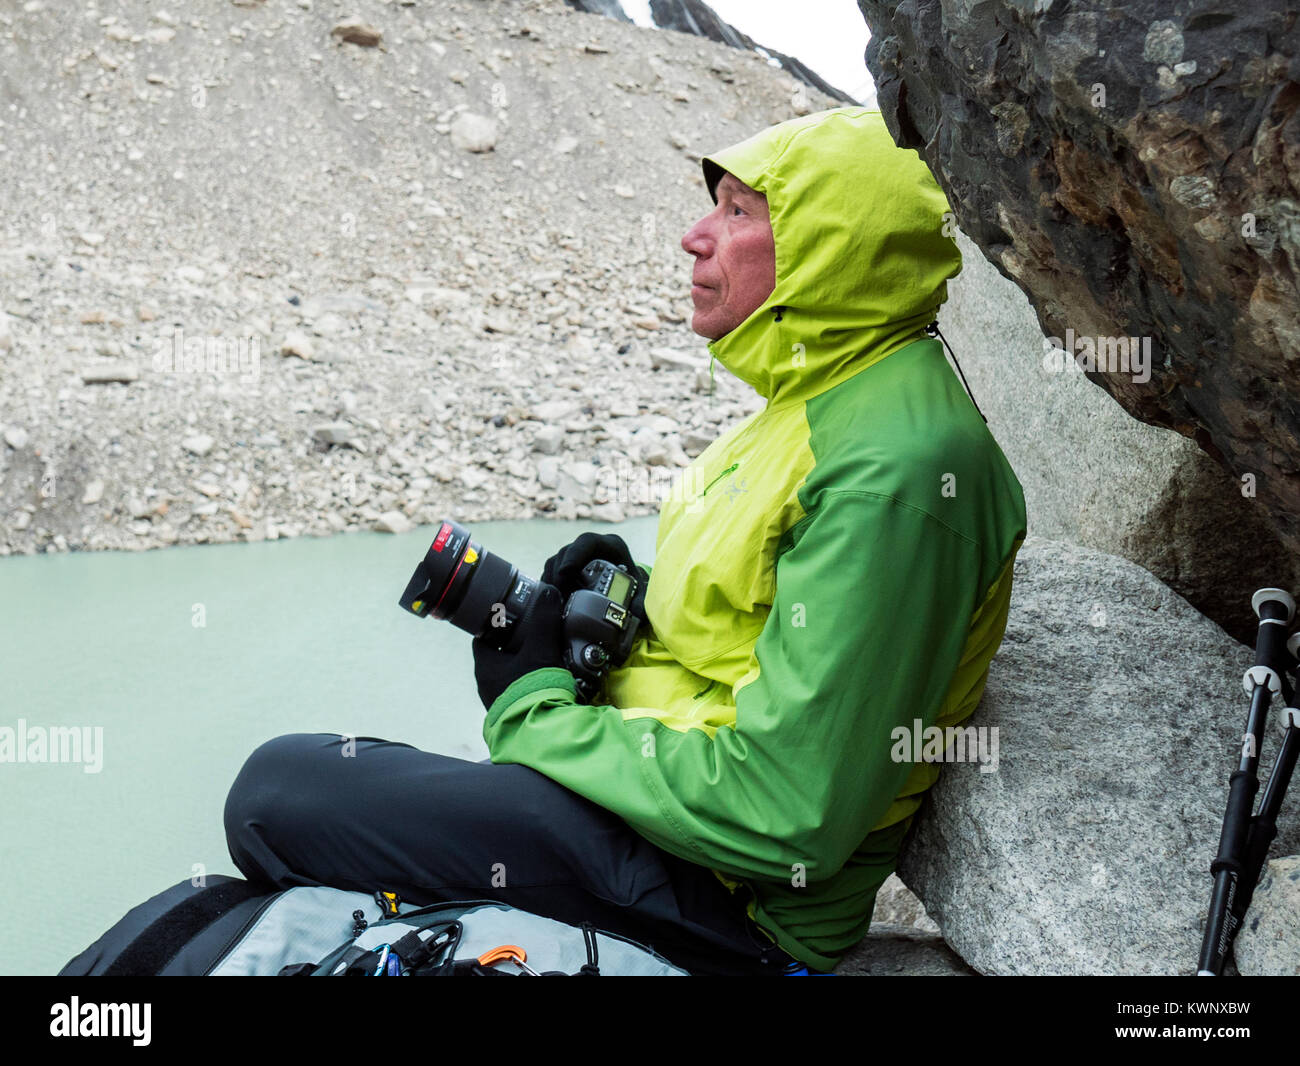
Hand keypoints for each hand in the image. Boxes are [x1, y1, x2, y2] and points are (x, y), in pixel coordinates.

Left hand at [472, 581, 569, 711]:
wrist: (540, 732)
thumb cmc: (533, 689)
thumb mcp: (541, 649)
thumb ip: (544, 620)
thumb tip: (547, 592)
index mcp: (486, 666)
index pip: (482, 638)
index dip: (495, 625)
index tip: (511, 618)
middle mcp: (486, 685)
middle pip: (497, 657)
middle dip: (513, 647)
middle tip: (533, 636)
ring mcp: (498, 702)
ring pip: (507, 676)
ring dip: (522, 668)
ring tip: (543, 659)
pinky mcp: (511, 715)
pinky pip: (517, 694)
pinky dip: (529, 686)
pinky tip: (545, 683)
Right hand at [541, 532, 649, 628]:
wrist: (627, 587)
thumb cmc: (633, 586)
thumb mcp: (640, 592)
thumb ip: (642, 602)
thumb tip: (638, 614)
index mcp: (610, 545)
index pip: (587, 542)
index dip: (575, 554)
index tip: (566, 572)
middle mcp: (589, 547)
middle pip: (566, 553)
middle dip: (559, 574)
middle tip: (560, 596)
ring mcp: (575, 555)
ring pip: (555, 563)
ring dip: (552, 582)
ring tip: (556, 602)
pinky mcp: (564, 567)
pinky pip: (550, 573)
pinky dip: (550, 587)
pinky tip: (552, 602)